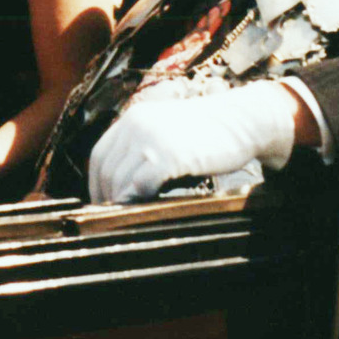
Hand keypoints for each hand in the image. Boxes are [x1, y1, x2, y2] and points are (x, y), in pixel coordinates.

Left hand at [88, 81, 299, 203]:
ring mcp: (151, 138)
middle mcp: (136, 125)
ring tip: (129, 219)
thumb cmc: (208, 132)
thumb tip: (125, 187)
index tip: (102, 204)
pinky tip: (146, 210)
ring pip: (120, 179)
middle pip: (107, 170)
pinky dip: (138, 201)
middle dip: (107, 198)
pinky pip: (141, 184)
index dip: (96, 183)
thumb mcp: (167, 132)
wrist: (242, 121)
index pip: (99, 156)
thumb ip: (144, 150)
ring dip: (122, 203)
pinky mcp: (168, 155)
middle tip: (115, 219)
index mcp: (132, 118)